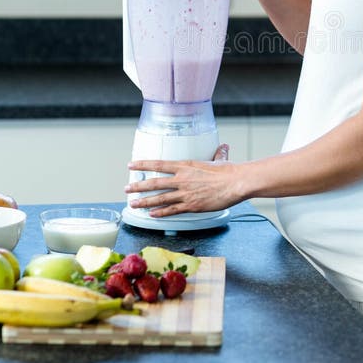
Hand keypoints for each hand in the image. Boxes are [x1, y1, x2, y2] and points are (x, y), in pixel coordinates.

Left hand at [125, 144, 245, 216]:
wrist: (236, 183)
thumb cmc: (229, 171)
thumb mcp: (219, 160)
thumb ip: (218, 155)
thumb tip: (224, 148)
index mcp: (185, 165)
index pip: (158, 164)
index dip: (142, 164)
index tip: (131, 165)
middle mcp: (182, 179)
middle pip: (154, 183)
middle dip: (138, 186)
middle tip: (127, 189)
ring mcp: (185, 193)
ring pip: (159, 198)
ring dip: (144, 201)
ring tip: (133, 204)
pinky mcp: (191, 206)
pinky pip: (172, 210)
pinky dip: (160, 213)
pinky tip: (152, 214)